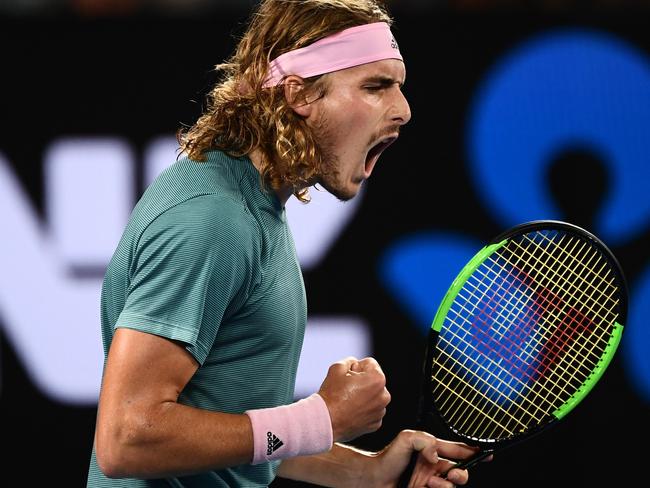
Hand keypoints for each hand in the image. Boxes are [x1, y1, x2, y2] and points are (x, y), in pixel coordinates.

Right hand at [317, 357, 390, 441]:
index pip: (369, 364)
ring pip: (373, 396)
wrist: (325, 421)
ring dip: (364, 396)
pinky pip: (372, 410)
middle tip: (346, 389)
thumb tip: (355, 364)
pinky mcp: (376, 423)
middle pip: (373, 380)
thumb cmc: (331, 394)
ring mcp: (381, 411)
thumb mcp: (337, 368)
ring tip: (348, 402)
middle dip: (362, 381)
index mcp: (378, 379)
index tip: (346, 377)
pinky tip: (351, 412)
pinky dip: (363, 410)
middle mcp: (384, 395)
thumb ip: (350, 361)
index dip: (355, 367)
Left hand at [365, 430, 485, 487]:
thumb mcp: (406, 439)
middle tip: (453, 473)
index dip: (474, 452)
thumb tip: (437, 456)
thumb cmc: (388, 458)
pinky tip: (427, 486)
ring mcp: (431, 482)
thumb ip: (425, 441)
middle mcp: (435, 467)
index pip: (458, 450)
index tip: (487, 454)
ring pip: (452, 485)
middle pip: (461, 471)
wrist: (374, 479)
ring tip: (431, 481)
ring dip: (446, 483)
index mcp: (433, 451)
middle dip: (462, 473)